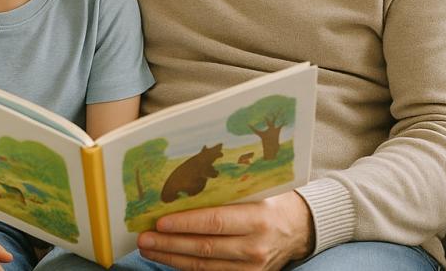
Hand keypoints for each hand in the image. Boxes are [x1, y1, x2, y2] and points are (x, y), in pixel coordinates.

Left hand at [137, 191, 312, 270]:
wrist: (301, 228)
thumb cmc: (274, 201)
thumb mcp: (258, 189)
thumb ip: (229, 189)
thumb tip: (187, 182)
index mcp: (257, 219)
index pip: (214, 223)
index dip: (185, 224)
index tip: (160, 222)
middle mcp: (254, 247)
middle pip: (204, 248)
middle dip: (170, 244)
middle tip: (144, 238)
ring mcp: (251, 267)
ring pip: (204, 265)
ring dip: (173, 258)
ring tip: (150, 248)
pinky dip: (188, 267)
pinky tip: (170, 258)